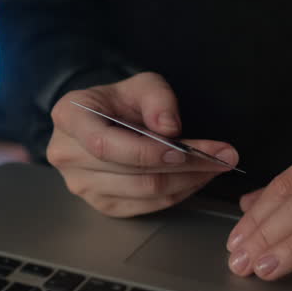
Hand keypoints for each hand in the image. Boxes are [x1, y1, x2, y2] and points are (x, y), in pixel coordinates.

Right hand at [47, 72, 238, 216]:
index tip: (186, 149)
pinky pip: (147, 206)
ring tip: (216, 165)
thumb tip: (169, 128)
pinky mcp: (102, 205)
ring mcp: (81, 185)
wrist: (104, 119)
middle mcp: (67, 155)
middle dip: (185, 166)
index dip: (148, 151)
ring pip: (144, 193)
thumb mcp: (141, 84)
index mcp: (70, 118)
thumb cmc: (120, 101)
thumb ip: (157, 99)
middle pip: (132, 173)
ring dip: (188, 181)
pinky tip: (195, 178)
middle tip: (223, 157)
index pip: (106, 145)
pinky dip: (178, 193)